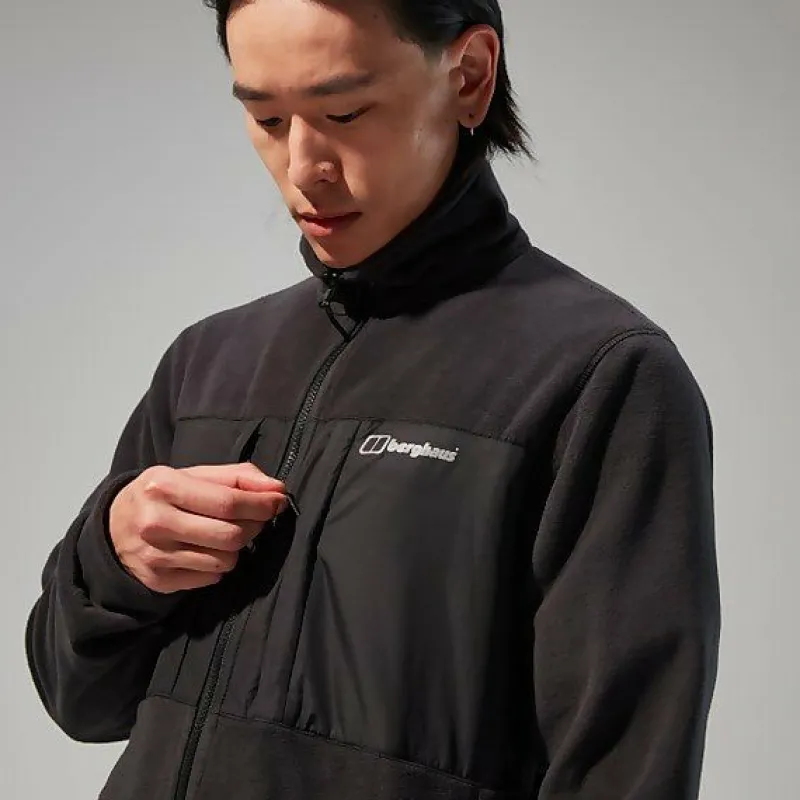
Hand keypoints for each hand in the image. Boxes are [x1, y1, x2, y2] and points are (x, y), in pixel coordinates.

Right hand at [108, 463, 287, 593]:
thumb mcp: (192, 474)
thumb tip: (276, 489)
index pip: (228, 502)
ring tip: (225, 534)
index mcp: (163, 486)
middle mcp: (155, 522)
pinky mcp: (158, 581)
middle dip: (254, 526)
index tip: (278, 501)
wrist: (111, 529)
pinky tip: (205, 551)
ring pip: (225, 561)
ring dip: (236, 548)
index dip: (261, 504)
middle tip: (256, 518)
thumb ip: (236, 477)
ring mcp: (155, 556)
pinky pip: (211, 578)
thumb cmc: (162, 496)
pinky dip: (218, 566)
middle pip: (231, 535)